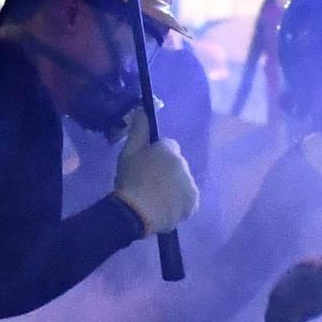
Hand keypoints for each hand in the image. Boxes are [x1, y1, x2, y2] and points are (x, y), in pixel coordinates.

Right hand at [112, 107, 197, 236]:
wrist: (136, 212)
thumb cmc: (130, 180)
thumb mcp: (128, 152)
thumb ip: (138, 130)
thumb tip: (143, 109)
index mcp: (170, 149)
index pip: (168, 146)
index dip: (156, 156)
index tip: (145, 167)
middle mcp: (185, 164)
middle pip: (177, 165)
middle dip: (167, 171)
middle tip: (148, 184)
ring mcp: (190, 185)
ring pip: (182, 183)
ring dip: (173, 188)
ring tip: (155, 199)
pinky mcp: (192, 204)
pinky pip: (187, 201)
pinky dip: (178, 204)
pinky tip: (164, 208)